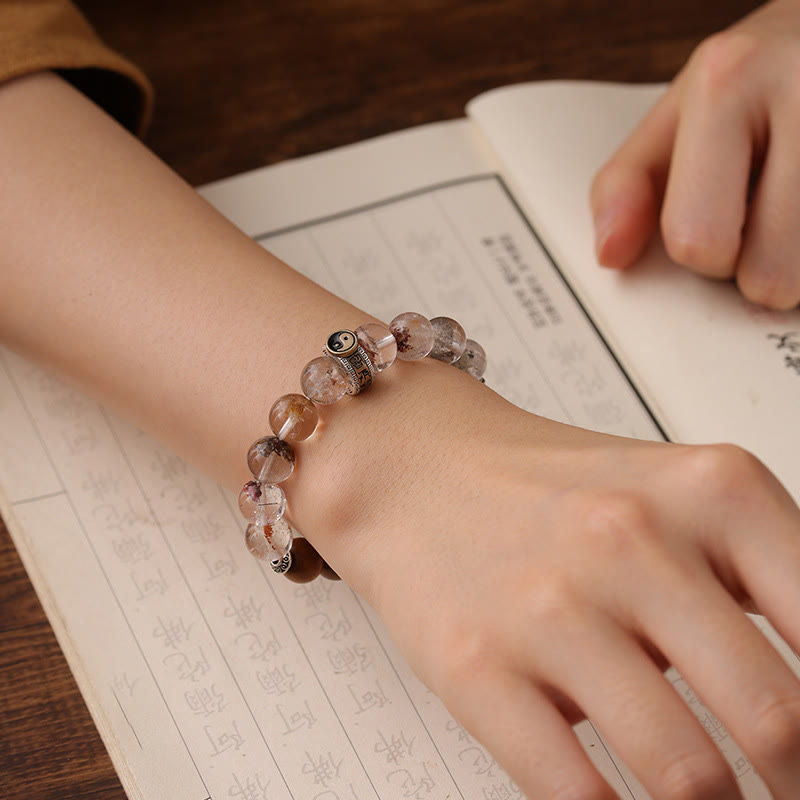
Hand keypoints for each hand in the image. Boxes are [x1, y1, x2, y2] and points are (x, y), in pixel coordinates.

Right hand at [299, 362, 799, 798]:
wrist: (414, 467)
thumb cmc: (547, 489)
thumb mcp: (677, 495)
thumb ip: (764, 579)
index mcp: (709, 492)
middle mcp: (631, 539)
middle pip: (777, 723)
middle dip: (793, 785)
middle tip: (783, 790)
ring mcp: (548, 605)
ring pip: (686, 776)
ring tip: (708, 798)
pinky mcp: (476, 664)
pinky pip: (575, 791)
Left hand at [591, 0, 799, 309]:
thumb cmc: (764, 78)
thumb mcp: (682, 112)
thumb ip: (630, 184)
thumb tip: (609, 255)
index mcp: (729, 80)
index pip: (697, 241)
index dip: (704, 251)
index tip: (720, 215)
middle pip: (767, 278)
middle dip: (760, 264)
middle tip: (774, 208)